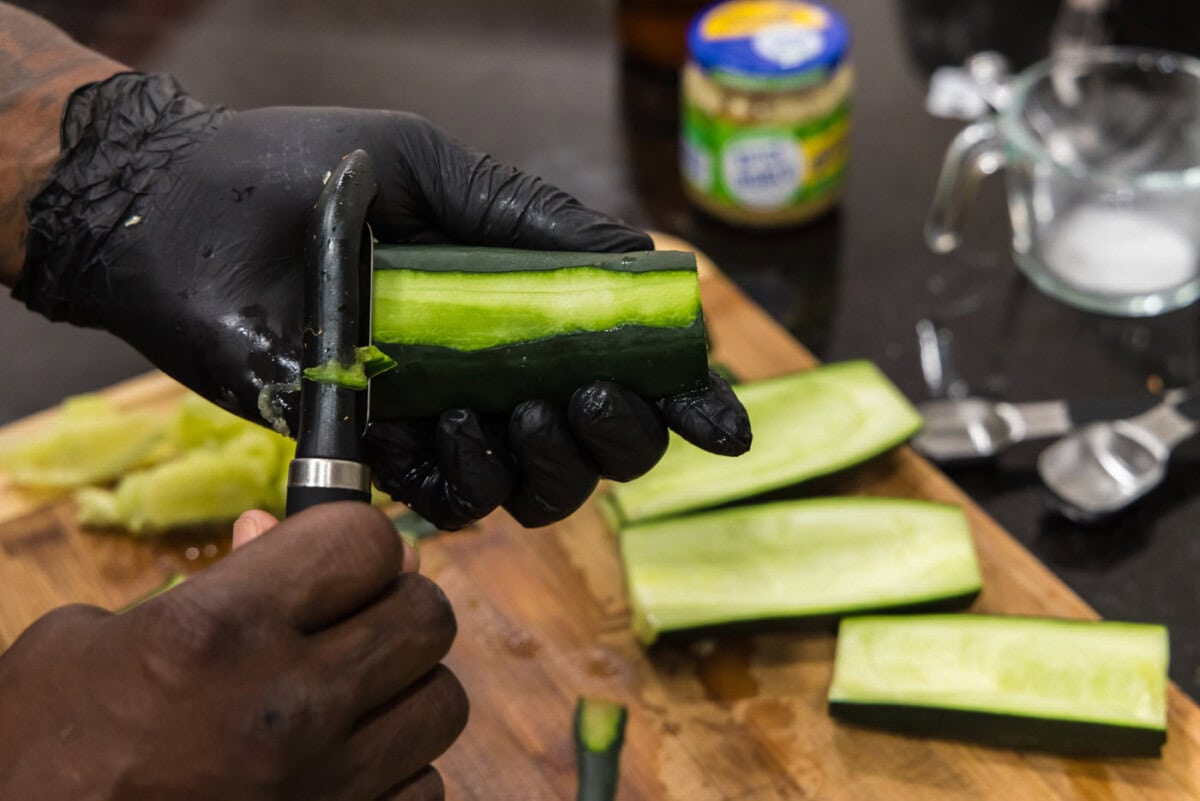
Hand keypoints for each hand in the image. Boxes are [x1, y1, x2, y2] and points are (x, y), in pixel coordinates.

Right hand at [0, 503, 465, 800]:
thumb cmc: (35, 757)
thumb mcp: (90, 643)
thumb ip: (203, 581)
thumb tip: (268, 526)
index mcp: (219, 633)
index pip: (366, 540)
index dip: (355, 538)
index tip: (337, 553)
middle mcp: (287, 707)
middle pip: (428, 614)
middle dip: (396, 602)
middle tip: (356, 615)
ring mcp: (323, 787)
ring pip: (442, 700)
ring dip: (406, 687)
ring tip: (353, 692)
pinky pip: (426, 786)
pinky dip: (399, 771)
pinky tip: (345, 765)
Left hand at [15, 72, 750, 529]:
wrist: (189, 210)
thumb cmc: (313, 174)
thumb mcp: (441, 173)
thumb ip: (539, 225)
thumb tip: (647, 266)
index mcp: (519, 302)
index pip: (621, 363)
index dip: (679, 397)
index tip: (720, 423)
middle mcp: (492, 367)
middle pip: (595, 442)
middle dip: (616, 437)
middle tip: (589, 398)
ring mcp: (439, 414)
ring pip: (536, 483)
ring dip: (547, 462)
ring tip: (511, 408)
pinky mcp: (378, 449)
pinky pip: (453, 496)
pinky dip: (467, 477)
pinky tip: (443, 431)